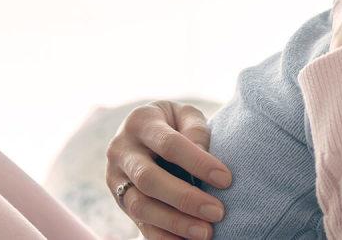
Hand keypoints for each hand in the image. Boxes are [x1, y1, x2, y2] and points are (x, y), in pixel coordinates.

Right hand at [106, 100, 231, 239]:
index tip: (226, 179)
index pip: (169, 145)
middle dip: (185, 199)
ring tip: (205, 233)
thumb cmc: (174, 123)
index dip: (198, 163)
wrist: (143, 132)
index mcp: (141, 122)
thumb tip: (205, 157)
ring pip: (140, 206)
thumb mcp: (185, 114)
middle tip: (217, 212)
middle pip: (149, 179)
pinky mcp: (119, 200)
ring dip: (174, 223)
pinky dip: (162, 237)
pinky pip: (138, 223)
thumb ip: (195, 130)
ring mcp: (116, 178)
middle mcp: (121, 150)